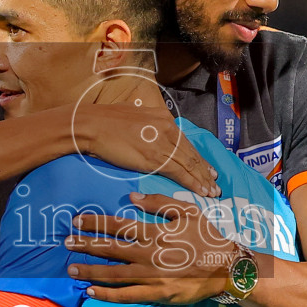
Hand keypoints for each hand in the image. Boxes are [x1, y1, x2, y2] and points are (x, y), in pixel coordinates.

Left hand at [66, 193, 236, 304]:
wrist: (226, 268)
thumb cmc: (207, 238)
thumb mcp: (187, 212)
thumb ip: (159, 202)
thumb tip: (133, 196)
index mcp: (154, 232)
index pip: (117, 225)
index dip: (94, 222)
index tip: (76, 220)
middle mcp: (148, 253)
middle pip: (109, 249)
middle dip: (85, 245)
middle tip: (66, 243)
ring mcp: (150, 275)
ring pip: (112, 273)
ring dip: (89, 270)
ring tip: (71, 268)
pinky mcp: (155, 293)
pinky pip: (125, 295)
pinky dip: (106, 293)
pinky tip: (91, 291)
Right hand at [74, 105, 219, 197]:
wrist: (91, 125)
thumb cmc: (105, 121)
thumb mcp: (134, 115)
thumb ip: (148, 125)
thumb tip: (151, 133)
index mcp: (163, 118)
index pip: (185, 142)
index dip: (198, 157)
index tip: (206, 168)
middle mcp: (168, 128)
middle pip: (191, 153)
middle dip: (204, 170)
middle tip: (215, 183)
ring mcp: (162, 143)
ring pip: (189, 164)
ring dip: (202, 180)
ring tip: (212, 191)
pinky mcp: (155, 158)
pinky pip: (180, 172)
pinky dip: (192, 183)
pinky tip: (201, 191)